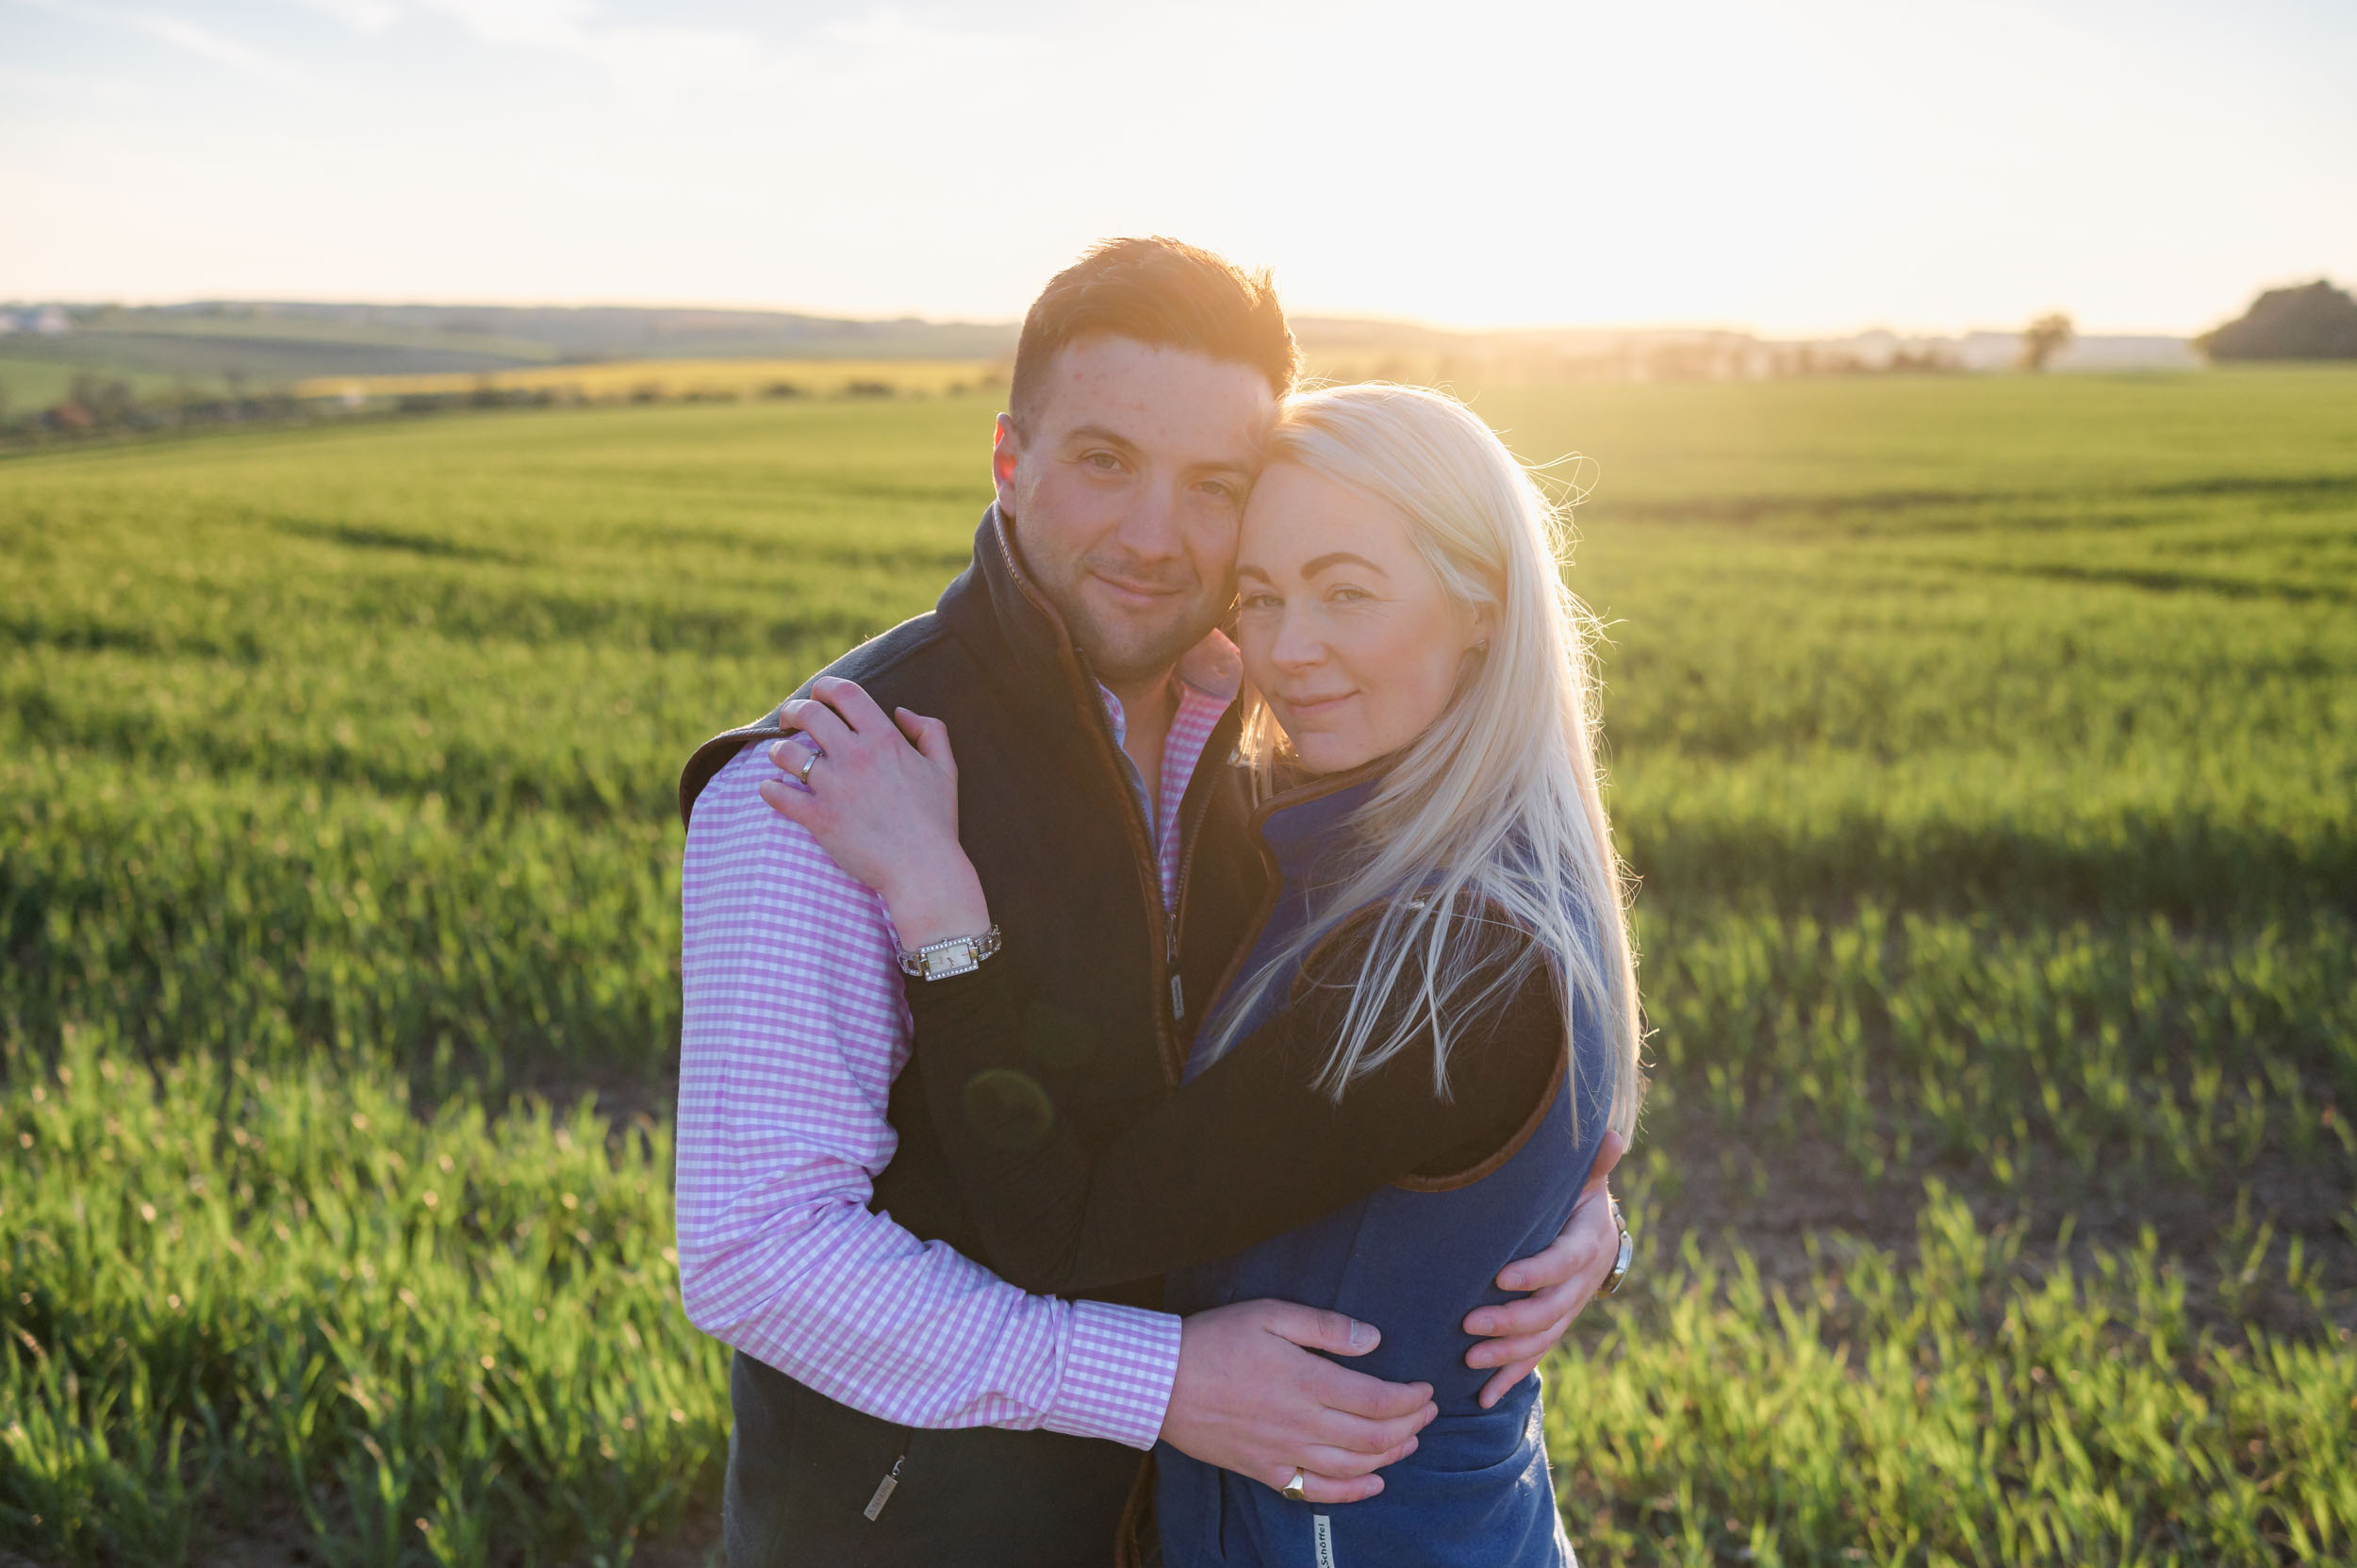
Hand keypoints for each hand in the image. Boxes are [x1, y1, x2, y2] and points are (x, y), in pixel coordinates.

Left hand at [756, 677, 988, 945]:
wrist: (924, 870)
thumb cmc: (936, 821)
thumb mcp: (946, 769)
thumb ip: (931, 731)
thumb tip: (901, 713)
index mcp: (885, 739)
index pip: (845, 693)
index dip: (825, 687)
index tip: (818, 695)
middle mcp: (856, 757)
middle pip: (808, 714)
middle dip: (793, 711)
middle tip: (790, 720)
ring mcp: (834, 787)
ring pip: (786, 752)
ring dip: (778, 750)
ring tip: (781, 756)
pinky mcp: (818, 819)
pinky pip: (778, 795)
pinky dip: (769, 789)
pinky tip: (772, 789)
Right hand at [1160, 1300, 1437, 1505]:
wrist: (1160, 1382)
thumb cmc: (1214, 1340)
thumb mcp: (1270, 1314)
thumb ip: (1325, 1328)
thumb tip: (1373, 1339)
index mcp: (1307, 1382)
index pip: (1379, 1400)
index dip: (1411, 1398)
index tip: (1425, 1388)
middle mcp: (1302, 1424)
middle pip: (1375, 1436)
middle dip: (1411, 1424)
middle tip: (1428, 1410)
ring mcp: (1285, 1453)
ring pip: (1355, 1466)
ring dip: (1392, 1455)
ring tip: (1411, 1439)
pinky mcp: (1267, 1471)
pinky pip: (1319, 1491)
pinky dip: (1354, 1492)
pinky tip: (1374, 1484)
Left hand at [1461, 1128, 1627, 1407]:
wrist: (1593, 1229)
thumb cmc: (1576, 1193)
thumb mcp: (1583, 1176)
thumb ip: (1592, 1162)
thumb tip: (1612, 1137)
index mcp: (1588, 1241)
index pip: (1566, 1261)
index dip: (1538, 1272)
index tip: (1501, 1276)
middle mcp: (1583, 1282)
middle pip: (1551, 1310)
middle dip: (1511, 1321)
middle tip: (1469, 1324)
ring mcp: (1569, 1308)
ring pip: (1542, 1339)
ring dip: (1508, 1354)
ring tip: (1469, 1359)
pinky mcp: (1554, 1327)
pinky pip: (1535, 1357)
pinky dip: (1510, 1378)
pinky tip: (1483, 1398)